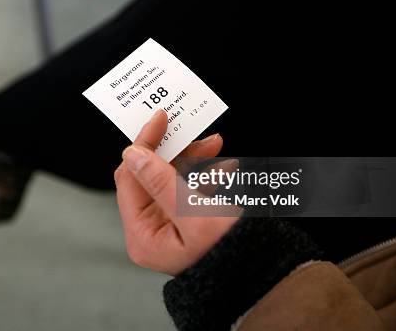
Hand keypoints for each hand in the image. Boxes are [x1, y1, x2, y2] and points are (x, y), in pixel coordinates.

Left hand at [114, 109, 239, 275]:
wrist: (265, 276)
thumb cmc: (232, 254)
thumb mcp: (194, 213)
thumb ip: (161, 181)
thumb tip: (133, 154)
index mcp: (143, 235)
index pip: (130, 178)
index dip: (143, 145)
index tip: (159, 120)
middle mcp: (151, 231)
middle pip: (149, 176)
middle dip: (172, 150)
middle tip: (188, 129)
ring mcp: (169, 226)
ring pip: (170, 178)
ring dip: (191, 158)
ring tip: (212, 144)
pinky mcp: (187, 222)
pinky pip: (188, 189)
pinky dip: (203, 174)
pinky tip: (221, 165)